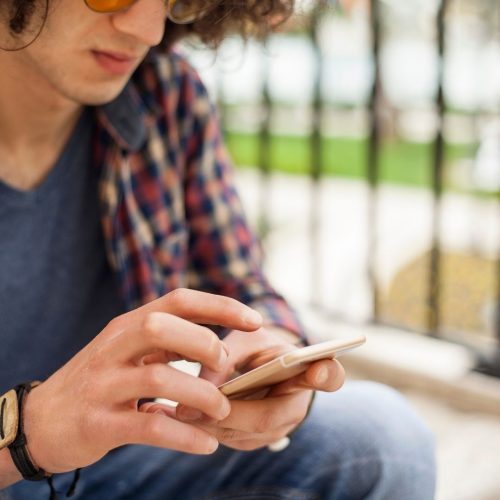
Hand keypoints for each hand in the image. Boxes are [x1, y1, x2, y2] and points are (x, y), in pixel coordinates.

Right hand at [22, 289, 261, 472]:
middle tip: (224, 369)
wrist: (41, 420)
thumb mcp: (128, 349)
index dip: (221, 306)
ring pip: (159, 378)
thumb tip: (217, 341)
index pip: (178, 300)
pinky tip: (206, 444)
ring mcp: (104, 384)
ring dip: (202, 396)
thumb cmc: (100, 380)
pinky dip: (185, 436)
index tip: (256, 320)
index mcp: (128, 325)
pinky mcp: (99, 423)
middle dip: (205, 345)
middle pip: (163, 327)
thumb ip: (167, 341)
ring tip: (221, 411)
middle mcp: (114, 347)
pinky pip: (149, 425)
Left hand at [145, 328, 344, 450]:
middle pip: (268, 416)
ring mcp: (278, 427)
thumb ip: (229, 354)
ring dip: (208, 423)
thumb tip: (205, 382)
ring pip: (244, 433)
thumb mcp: (245, 339)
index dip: (326, 374)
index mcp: (306, 370)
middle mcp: (297, 403)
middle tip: (189, 406)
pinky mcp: (257, 438)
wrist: (260, 367)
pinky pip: (230, 438)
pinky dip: (204, 429)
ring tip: (173, 409)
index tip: (319, 368)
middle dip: (227, 412)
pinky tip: (176, 416)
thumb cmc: (255, 347)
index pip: (329, 375)